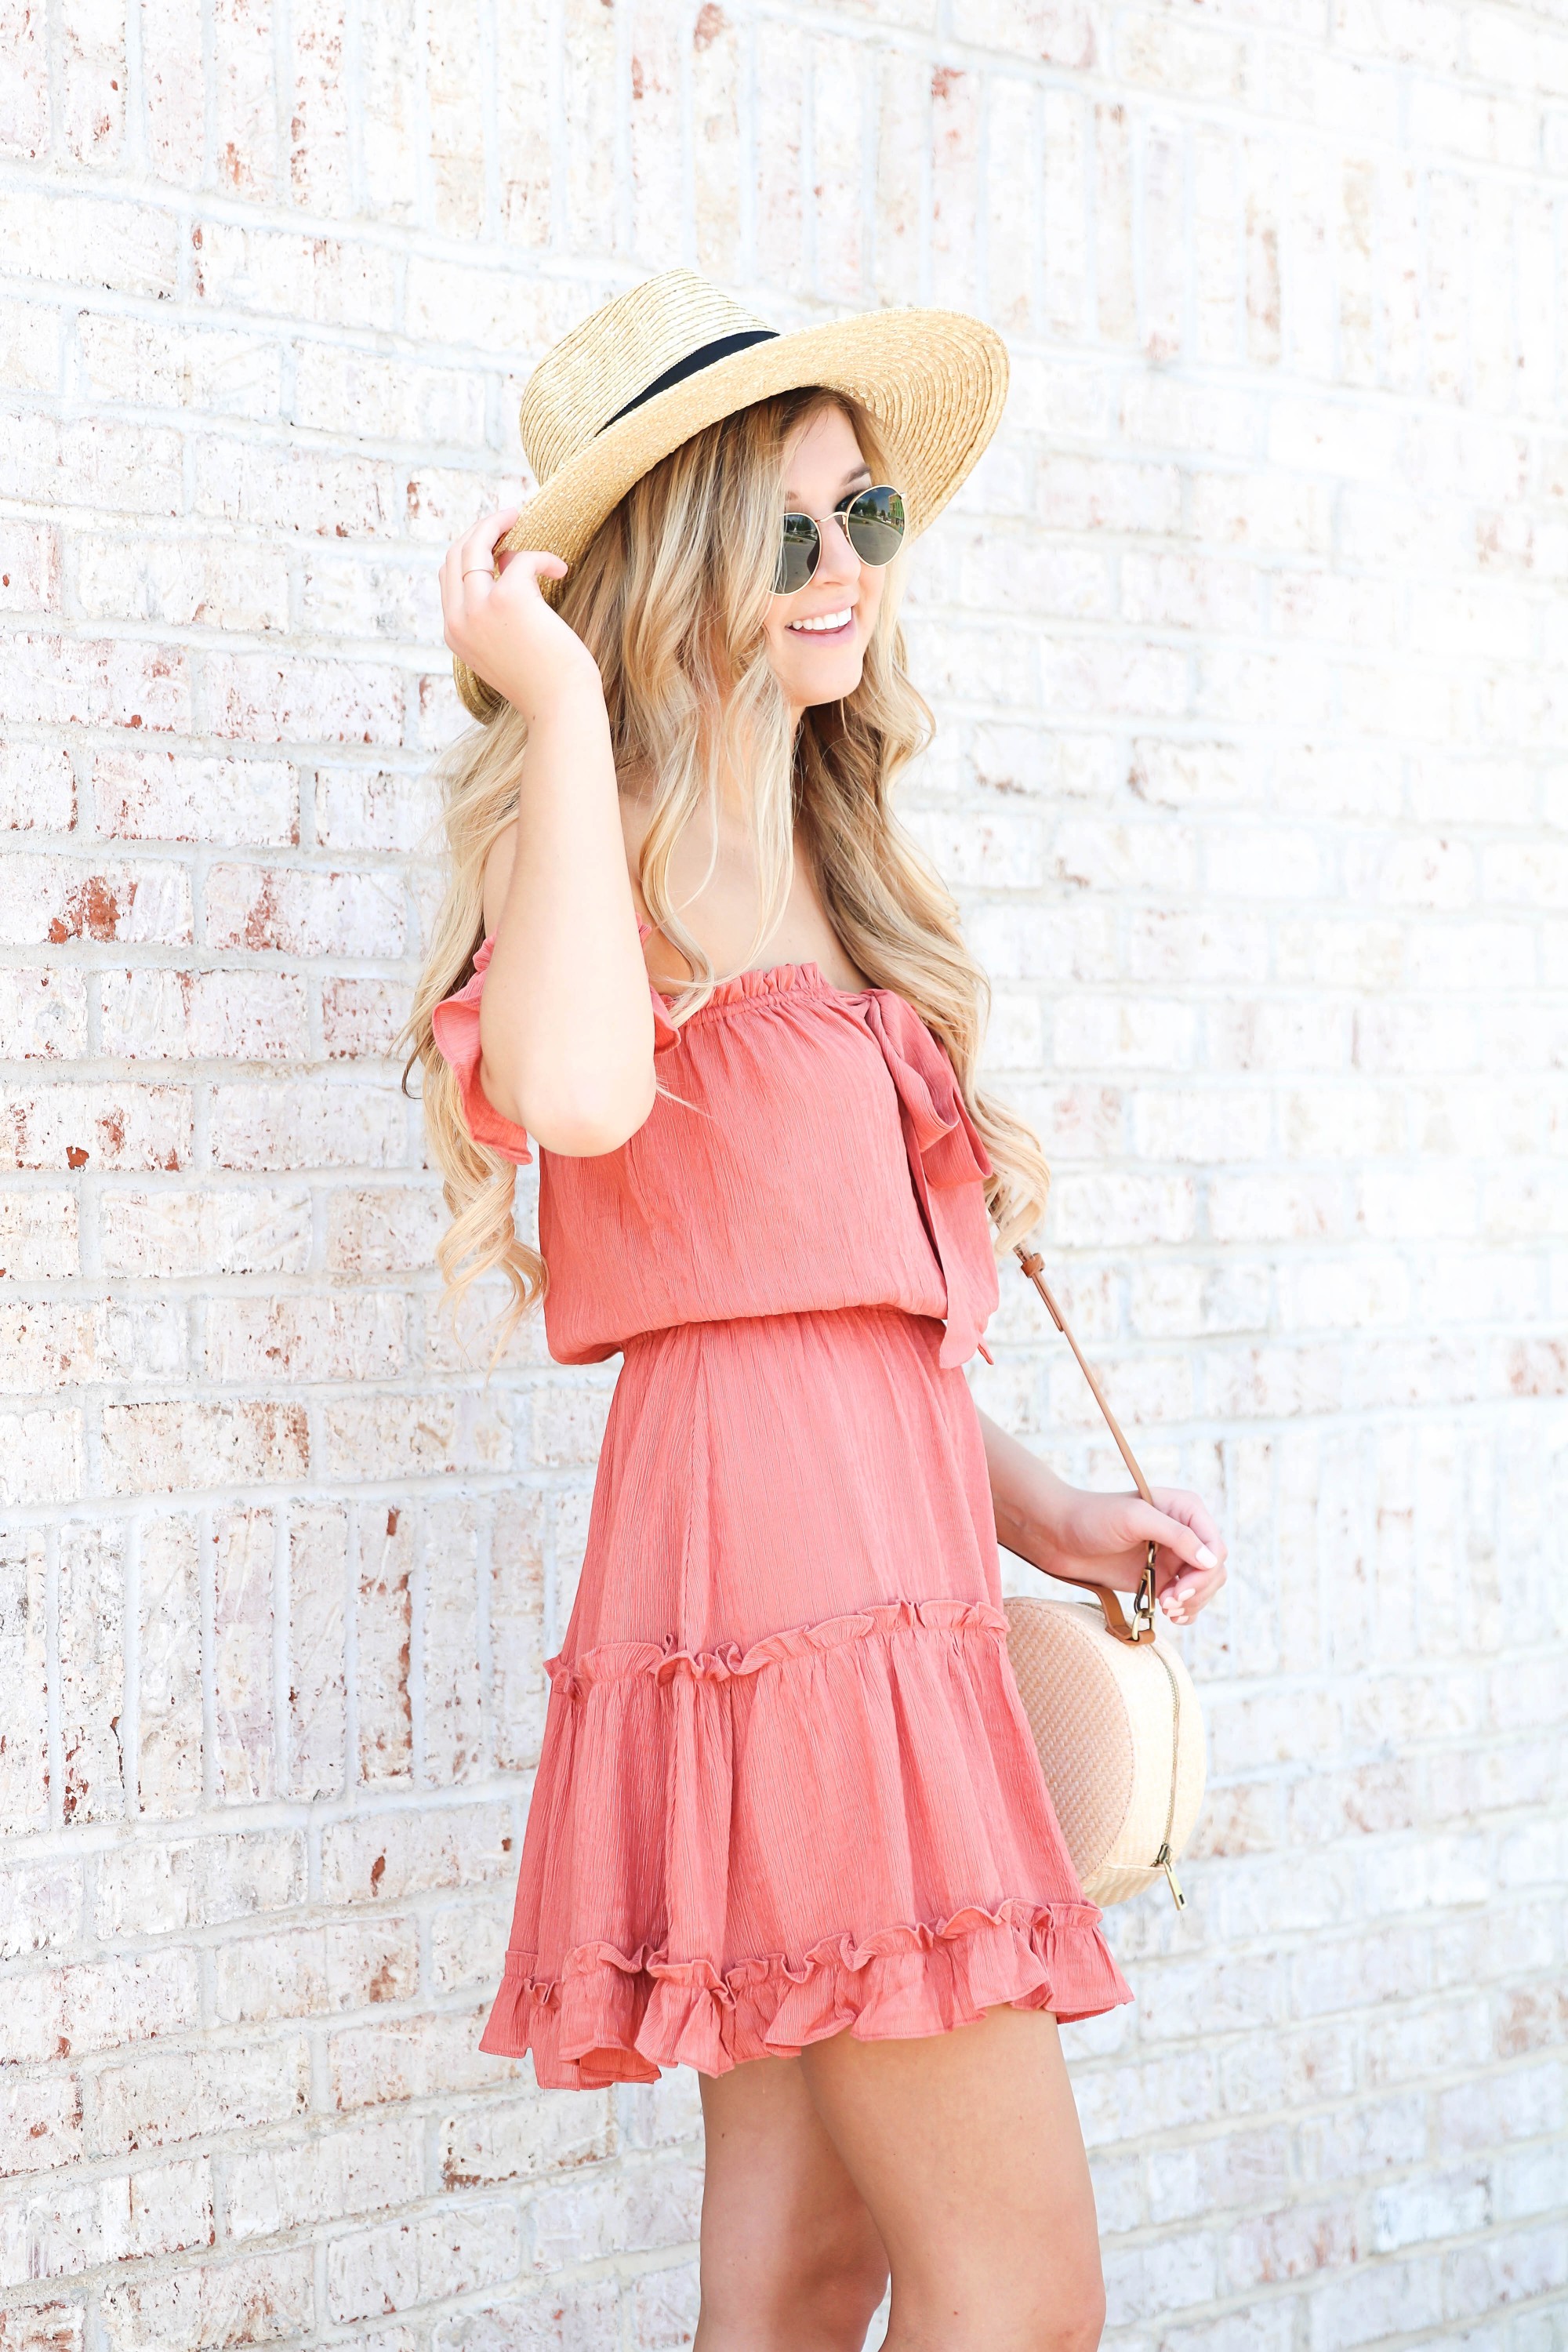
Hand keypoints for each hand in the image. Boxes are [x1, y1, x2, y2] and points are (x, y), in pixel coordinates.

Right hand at [440, 506, 603, 723]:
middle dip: (480, 528)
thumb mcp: (505, 645)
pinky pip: (521, 558)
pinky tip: (560, 569)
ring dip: (497, 523)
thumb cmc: (544, 680)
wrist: (560, 707)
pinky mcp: (509, 599)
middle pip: (456, 553)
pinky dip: (542, 558)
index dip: (469, 550)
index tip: (493, 539)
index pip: (448, 575)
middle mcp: (459, 620)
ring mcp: (479, 609)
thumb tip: (508, 560)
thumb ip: (494, 610)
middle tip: (508, 516)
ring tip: (520, 516)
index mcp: (454, 632)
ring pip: (475, 545)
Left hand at [1034, 1485, 1227, 1626]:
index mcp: (1186, 1510)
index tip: (1179, 1590)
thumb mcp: (1134, 1518)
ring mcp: (1174, 1557)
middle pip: (1213, 1571)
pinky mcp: (1161, 1578)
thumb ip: (1176, 1535)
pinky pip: (1187, 1600)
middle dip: (1196, 1591)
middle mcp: (1185, 1533)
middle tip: (1166, 1603)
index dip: (1204, 1573)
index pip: (1215, 1547)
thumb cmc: (1093, 1517)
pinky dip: (1186, 1611)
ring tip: (1163, 1608)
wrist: (1060, 1536)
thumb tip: (1211, 1561)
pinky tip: (1170, 1616)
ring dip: (1191, 1604)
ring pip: (1204, 1588)